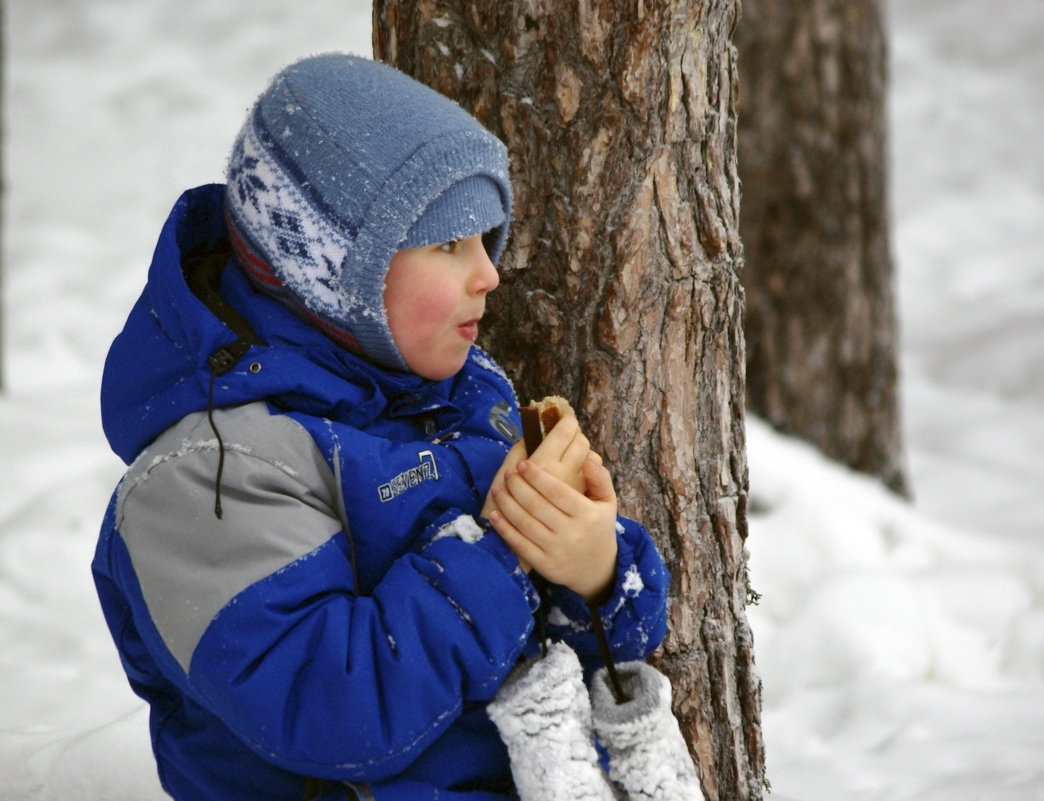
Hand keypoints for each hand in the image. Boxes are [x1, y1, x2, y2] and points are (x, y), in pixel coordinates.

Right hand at [481, 414, 588, 529]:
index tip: (563, 418)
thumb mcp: (502, 474)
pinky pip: (595, 477)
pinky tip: (580, 467)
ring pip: (591, 458)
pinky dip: (590, 467)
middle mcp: (564, 475)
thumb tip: (533, 431)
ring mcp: (577, 490)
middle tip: (567, 431)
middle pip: (581, 442)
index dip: (566, 421)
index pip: (566, 432)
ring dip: (584, 448)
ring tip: (572, 446)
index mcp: (543, 464)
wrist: (523, 545)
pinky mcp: (583, 503)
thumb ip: (517, 451)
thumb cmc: (506, 505)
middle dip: (575, 434)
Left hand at [487, 452, 618, 602]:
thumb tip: (587, 459)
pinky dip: (504, 529)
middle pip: (537, 505)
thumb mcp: (608, 502)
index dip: (537, 477)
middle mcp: (572, 533)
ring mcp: (556, 550)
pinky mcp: (544, 565)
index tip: (523, 464)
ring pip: (525, 523)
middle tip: (508, 473)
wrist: (597, 569)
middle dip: (518, 486)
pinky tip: (494, 514)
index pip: (557, 492)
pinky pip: (519, 544)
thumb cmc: (598, 527)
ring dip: (507, 504)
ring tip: (497, 489)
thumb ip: (599, 478)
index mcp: (587, 514)